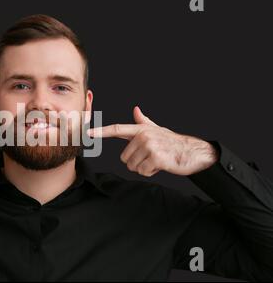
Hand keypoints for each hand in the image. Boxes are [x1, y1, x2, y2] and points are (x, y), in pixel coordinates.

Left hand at [87, 106, 217, 176]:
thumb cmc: (172, 142)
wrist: (193, 152)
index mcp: (141, 129)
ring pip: (133, 166)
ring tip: (157, 160)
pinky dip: (151, 172)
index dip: (102, 131)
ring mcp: (150, 146)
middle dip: (137, 162)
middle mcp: (143, 136)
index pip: (118, 129)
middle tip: (151, 157)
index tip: (89, 133)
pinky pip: (143, 171)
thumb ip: (143, 122)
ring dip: (144, 167)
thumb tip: (135, 110)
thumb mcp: (157, 130)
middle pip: (125, 158)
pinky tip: (161, 165)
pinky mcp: (156, 157)